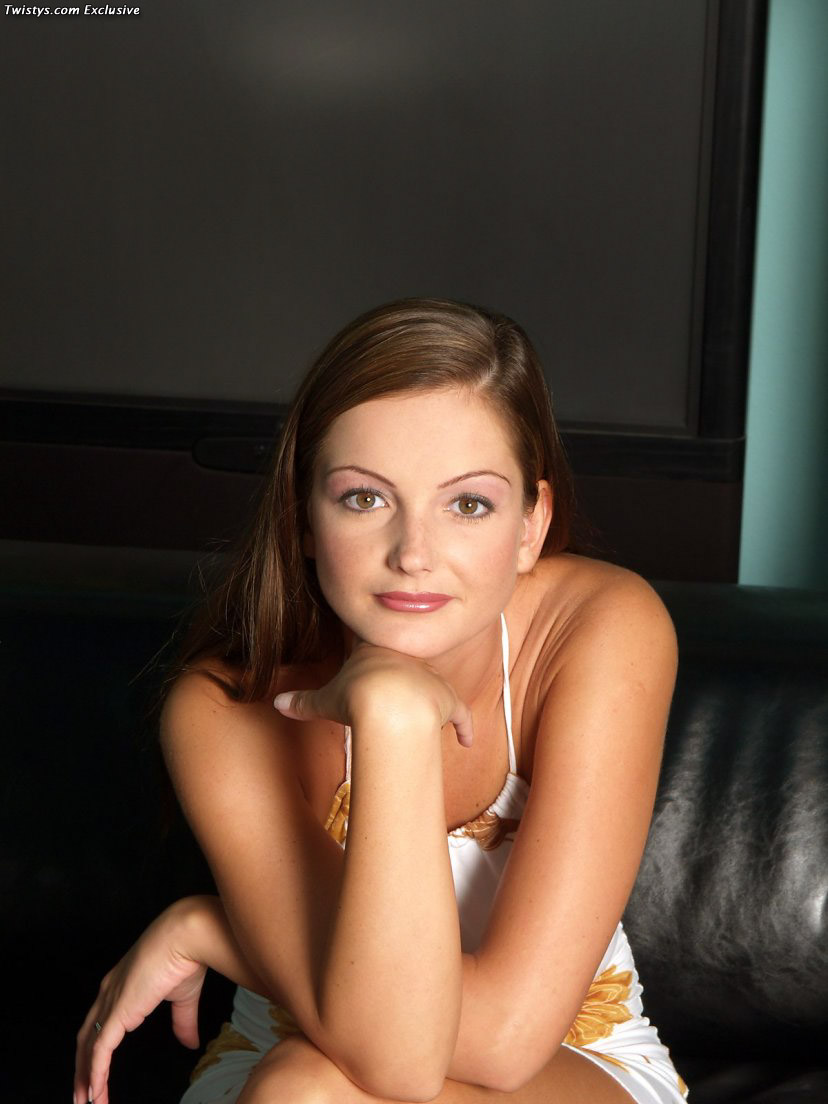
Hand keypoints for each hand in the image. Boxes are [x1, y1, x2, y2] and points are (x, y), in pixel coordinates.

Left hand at [74, 899, 207, 1103]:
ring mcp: (111, 1002)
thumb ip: (182, 1022)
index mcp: (121, 986)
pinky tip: (95, 1092)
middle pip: (86, 1039)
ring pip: (88, 1047)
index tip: (95, 1075)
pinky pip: (100, 1049)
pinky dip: (95, 1072)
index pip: (100, 1025)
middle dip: (82, 1070)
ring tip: (87, 1102)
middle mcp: (109, 993)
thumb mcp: (183, 996)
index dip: (94, 1051)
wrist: (188, 937)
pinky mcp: (119, 1010)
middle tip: (83, 1097)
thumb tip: (190, 1044)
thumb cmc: (186, 956)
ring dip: (85, 1078)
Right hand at [274, 643, 473, 746]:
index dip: (374, 650)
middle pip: (408, 662)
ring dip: (435, 699)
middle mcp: (408, 658)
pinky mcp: (448, 699)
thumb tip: (276, 704)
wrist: (390, 704)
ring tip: (433, 717)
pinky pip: (460, 713)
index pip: (376, 644)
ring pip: (435, 685)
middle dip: (406, 673)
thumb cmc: (356, 697)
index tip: (373, 654)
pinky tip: (467, 742)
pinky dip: (465, 727)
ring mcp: (431, 677)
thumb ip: (303, 702)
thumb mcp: (325, 700)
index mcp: (377, 651)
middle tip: (402, 689)